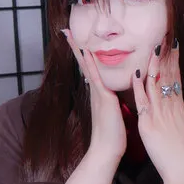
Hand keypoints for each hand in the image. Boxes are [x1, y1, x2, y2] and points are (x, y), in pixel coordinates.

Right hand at [61, 28, 126, 165]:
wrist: (107, 151)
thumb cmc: (113, 137)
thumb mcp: (115, 115)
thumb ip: (114, 104)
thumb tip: (116, 99)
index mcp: (100, 95)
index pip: (92, 71)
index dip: (85, 57)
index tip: (80, 43)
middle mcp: (96, 92)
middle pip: (85, 65)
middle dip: (77, 48)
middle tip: (67, 32)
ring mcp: (98, 94)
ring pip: (88, 67)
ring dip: (79, 50)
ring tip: (70, 35)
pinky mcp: (103, 98)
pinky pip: (96, 76)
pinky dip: (89, 64)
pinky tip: (85, 51)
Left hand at [132, 38, 183, 183]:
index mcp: (181, 109)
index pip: (176, 78)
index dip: (174, 60)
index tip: (173, 45)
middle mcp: (170, 109)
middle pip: (166, 76)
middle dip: (165, 55)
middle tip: (163, 35)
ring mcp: (158, 116)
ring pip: (154, 84)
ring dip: (152, 64)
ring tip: (152, 45)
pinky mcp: (148, 126)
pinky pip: (141, 103)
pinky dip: (138, 87)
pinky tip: (137, 72)